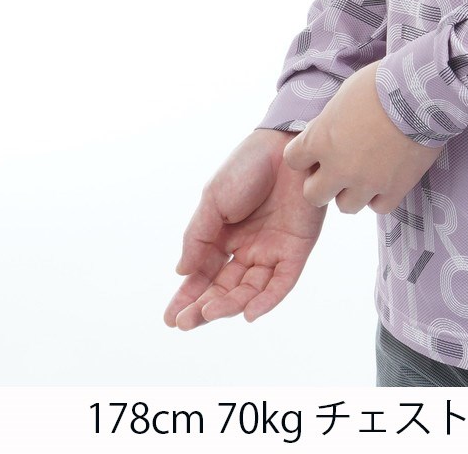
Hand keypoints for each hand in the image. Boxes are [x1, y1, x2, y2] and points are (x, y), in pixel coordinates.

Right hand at [164, 127, 325, 328]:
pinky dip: (267, 300)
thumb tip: (181, 272)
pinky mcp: (297, 248)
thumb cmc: (247, 167)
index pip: (204, 275)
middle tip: (185, 322)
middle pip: (225, 288)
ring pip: (250, 290)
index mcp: (225, 237)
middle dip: (204, 307)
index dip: (188, 297)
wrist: (284, 145)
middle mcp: (248, 248)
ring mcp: (272, 249)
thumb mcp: (213, 201)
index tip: (170, 318)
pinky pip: (282, 282)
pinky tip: (249, 313)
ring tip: (209, 312)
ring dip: (230, 305)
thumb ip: (198, 238)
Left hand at [282, 61, 445, 214]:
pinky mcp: (395, 189)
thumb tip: (326, 131)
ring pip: (346, 206)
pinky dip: (381, 196)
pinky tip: (387, 179)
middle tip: (337, 168)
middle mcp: (338, 167)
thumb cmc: (382, 83)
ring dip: (352, 192)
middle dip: (322, 182)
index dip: (305, 155)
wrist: (422, 93)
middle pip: (313, 195)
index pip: (294, 160)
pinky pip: (379, 207)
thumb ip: (330, 120)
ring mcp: (367, 182)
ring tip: (365, 174)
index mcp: (321, 139)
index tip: (317, 149)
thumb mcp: (345, 94)